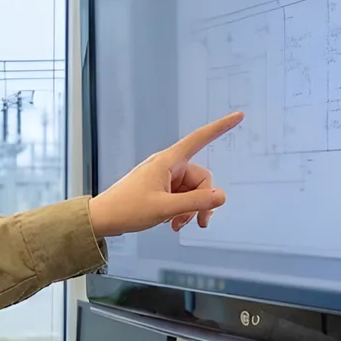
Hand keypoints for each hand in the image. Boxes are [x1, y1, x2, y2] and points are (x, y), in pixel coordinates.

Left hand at [87, 112, 243, 236]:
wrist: (102, 219)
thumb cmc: (127, 209)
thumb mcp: (165, 208)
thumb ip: (196, 203)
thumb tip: (221, 197)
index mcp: (167, 162)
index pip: (199, 139)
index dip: (220, 128)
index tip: (238, 116)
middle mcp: (167, 166)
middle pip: (201, 179)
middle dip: (202, 202)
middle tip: (199, 222)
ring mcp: (163, 178)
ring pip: (192, 191)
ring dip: (190, 210)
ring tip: (177, 224)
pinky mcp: (160, 189)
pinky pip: (181, 197)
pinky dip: (181, 211)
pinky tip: (172, 223)